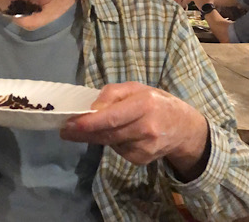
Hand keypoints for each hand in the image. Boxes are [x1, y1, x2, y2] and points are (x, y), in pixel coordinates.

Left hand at [61, 82, 208, 177]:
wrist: (184, 128)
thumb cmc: (155, 102)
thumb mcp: (136, 88)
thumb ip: (112, 94)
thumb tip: (91, 107)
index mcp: (145, 104)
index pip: (112, 117)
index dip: (90, 123)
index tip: (70, 124)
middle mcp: (146, 128)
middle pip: (108, 134)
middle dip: (83, 133)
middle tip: (65, 130)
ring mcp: (145, 148)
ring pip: (110, 143)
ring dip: (95, 137)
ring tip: (85, 129)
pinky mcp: (142, 160)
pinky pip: (118, 151)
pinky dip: (111, 143)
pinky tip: (117, 135)